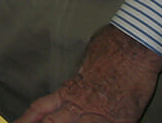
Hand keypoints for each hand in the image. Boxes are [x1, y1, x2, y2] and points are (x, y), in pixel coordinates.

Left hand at [16, 26, 161, 122]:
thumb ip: (79, 75)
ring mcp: (100, 116)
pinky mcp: (121, 121)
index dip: (29, 118)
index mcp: (70, 90)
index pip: (42, 108)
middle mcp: (80, 106)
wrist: (133, 47)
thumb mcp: (85, 61)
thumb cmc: (110, 47)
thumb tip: (78, 76)